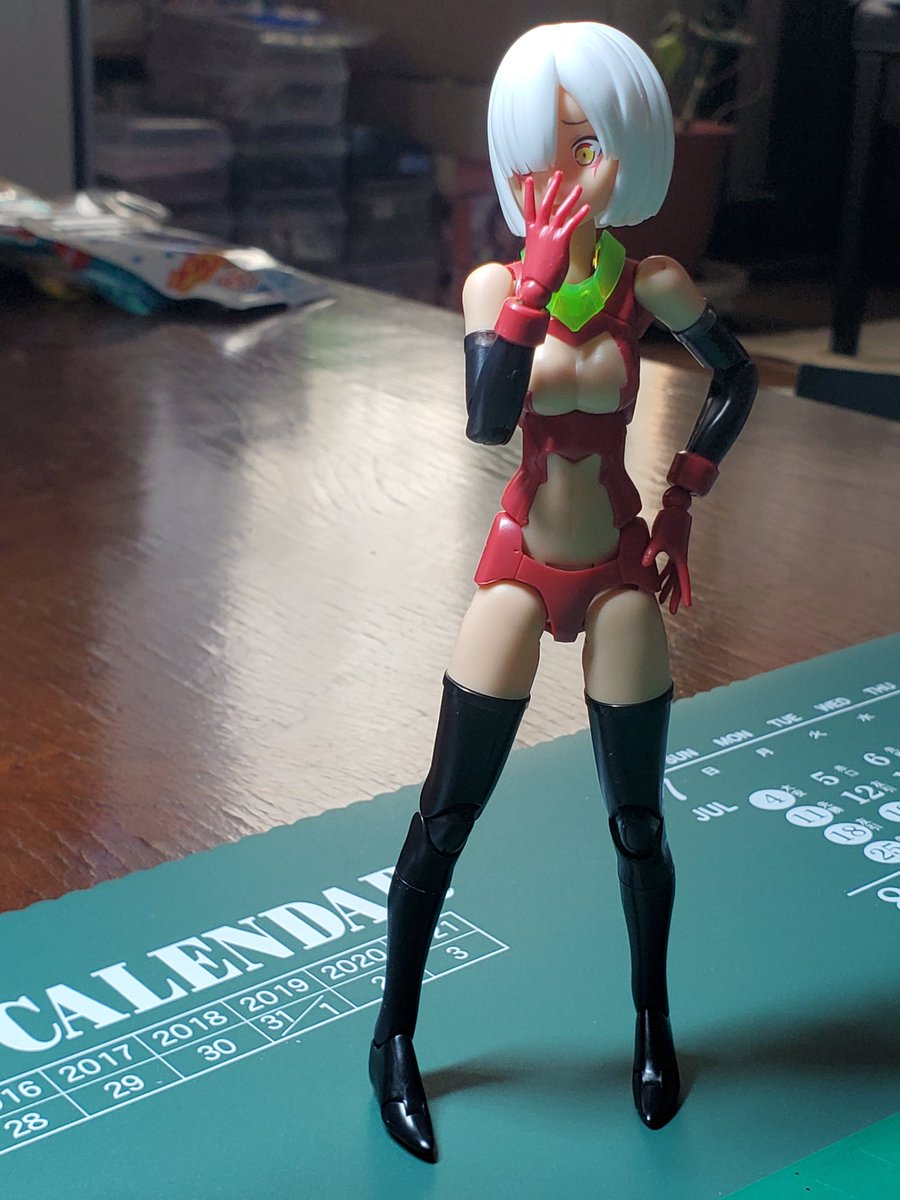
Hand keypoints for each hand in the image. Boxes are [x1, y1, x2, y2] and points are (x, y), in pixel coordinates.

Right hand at [519, 171, 591, 309]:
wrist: (535, 287)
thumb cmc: (534, 276)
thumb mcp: (534, 255)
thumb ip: (539, 244)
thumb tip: (543, 244)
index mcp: (531, 233)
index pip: (528, 208)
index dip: (529, 193)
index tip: (529, 179)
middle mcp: (539, 231)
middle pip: (545, 204)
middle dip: (552, 188)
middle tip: (558, 174)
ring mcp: (550, 235)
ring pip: (560, 211)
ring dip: (570, 199)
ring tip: (579, 188)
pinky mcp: (561, 241)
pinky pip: (572, 224)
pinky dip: (580, 215)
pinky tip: (588, 208)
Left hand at [642, 487, 692, 613]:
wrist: (675, 508)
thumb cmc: (669, 522)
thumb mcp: (660, 537)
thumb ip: (651, 551)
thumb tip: (644, 564)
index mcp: (680, 558)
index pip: (683, 580)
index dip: (685, 593)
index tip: (688, 606)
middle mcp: (680, 559)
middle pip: (678, 582)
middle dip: (674, 597)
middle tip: (672, 612)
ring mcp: (676, 555)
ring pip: (672, 576)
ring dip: (667, 588)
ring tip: (660, 600)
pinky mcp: (671, 549)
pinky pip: (667, 567)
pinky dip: (661, 575)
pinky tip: (655, 581)